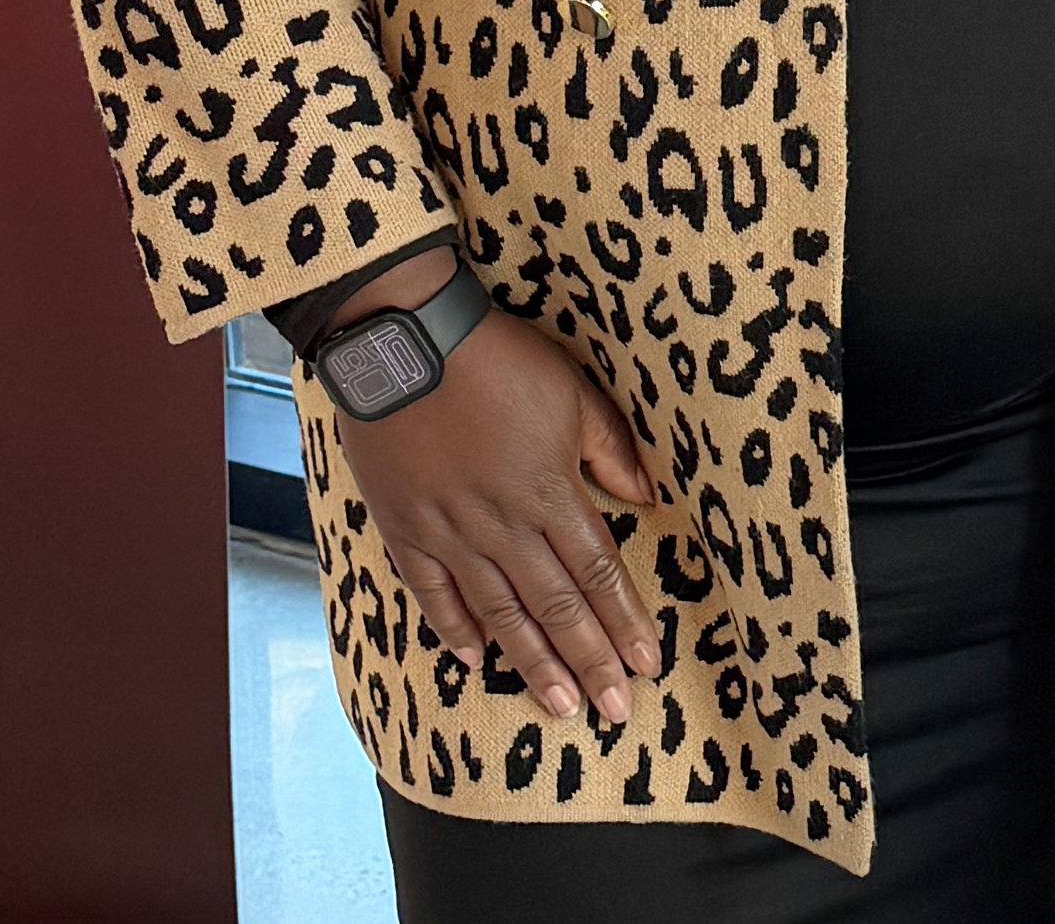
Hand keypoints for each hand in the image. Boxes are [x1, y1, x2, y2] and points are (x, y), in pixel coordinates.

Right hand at [321, 250, 662, 729]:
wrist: (405, 342)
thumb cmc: (496, 359)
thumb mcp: (571, 392)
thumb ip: (610, 449)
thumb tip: (649, 498)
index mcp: (549, 493)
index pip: (598, 573)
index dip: (624, 622)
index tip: (647, 664)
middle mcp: (504, 526)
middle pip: (557, 607)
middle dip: (590, 663)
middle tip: (614, 711)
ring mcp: (451, 532)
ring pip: (500, 613)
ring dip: (533, 663)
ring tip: (561, 706)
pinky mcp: (406, 527)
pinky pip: (432, 592)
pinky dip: (454, 628)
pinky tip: (474, 660)